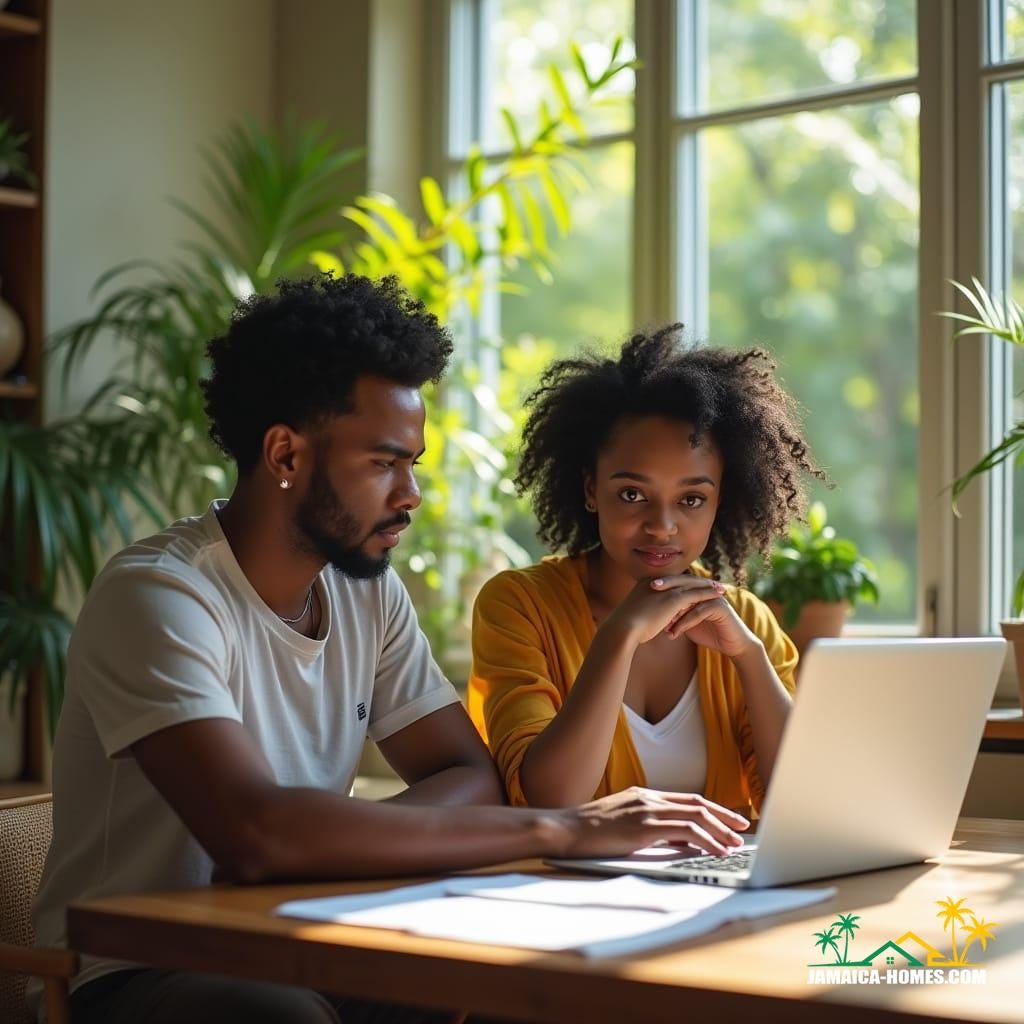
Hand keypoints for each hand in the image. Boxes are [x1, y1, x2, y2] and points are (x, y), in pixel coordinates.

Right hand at [556, 787, 749, 858]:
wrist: (565, 829)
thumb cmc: (589, 833)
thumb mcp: (623, 826)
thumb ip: (650, 828)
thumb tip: (680, 843)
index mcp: (644, 795)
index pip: (688, 799)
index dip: (713, 809)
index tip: (730, 819)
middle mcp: (649, 798)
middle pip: (697, 804)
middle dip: (723, 817)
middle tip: (742, 829)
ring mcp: (647, 810)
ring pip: (696, 816)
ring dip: (720, 831)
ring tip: (734, 845)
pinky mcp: (644, 827)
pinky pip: (685, 832)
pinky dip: (706, 841)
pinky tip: (716, 851)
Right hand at [602, 573, 725, 646]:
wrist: (622, 631)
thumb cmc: (624, 629)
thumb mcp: (634, 617)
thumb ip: (642, 614)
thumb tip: (644, 621)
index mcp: (646, 584)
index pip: (671, 582)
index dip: (685, 584)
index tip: (696, 586)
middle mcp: (656, 582)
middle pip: (683, 579)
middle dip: (699, 582)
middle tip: (713, 583)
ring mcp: (665, 589)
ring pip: (692, 584)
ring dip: (708, 586)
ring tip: (721, 589)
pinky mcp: (673, 598)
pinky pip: (696, 593)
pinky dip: (709, 593)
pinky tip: (720, 595)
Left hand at [653, 579, 758, 657]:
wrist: (731, 645)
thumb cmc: (708, 633)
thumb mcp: (687, 623)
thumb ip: (674, 615)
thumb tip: (652, 614)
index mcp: (697, 591)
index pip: (677, 582)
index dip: (662, 583)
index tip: (644, 586)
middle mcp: (705, 591)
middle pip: (684, 584)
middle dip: (667, 587)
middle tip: (652, 588)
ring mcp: (714, 598)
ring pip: (691, 598)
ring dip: (674, 609)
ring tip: (659, 621)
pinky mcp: (721, 608)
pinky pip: (699, 611)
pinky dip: (685, 622)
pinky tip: (673, 632)